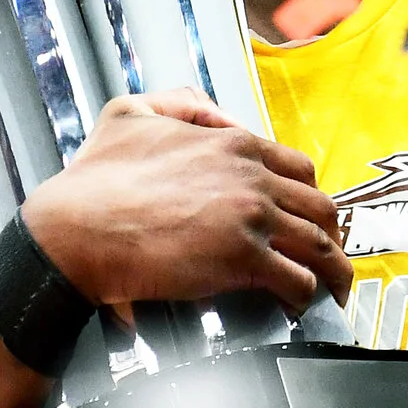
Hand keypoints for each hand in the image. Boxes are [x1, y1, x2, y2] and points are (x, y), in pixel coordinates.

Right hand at [18, 89, 352, 313]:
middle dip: (330, 233)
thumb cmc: (95, 182)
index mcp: (231, 144)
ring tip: (332, 287)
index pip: (297, 168)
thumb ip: (180, 103)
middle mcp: (250, 177)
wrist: (75, 231)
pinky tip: (300, 304)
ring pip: (319, 243)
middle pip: (318, 205)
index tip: (308, 216)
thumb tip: (216, 113)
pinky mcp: (241, 259)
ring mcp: (250, 218)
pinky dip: (307, 294)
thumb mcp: (130, 112)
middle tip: (328, 254)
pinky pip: (297, 279)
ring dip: (333, 268)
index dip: (308, 195)